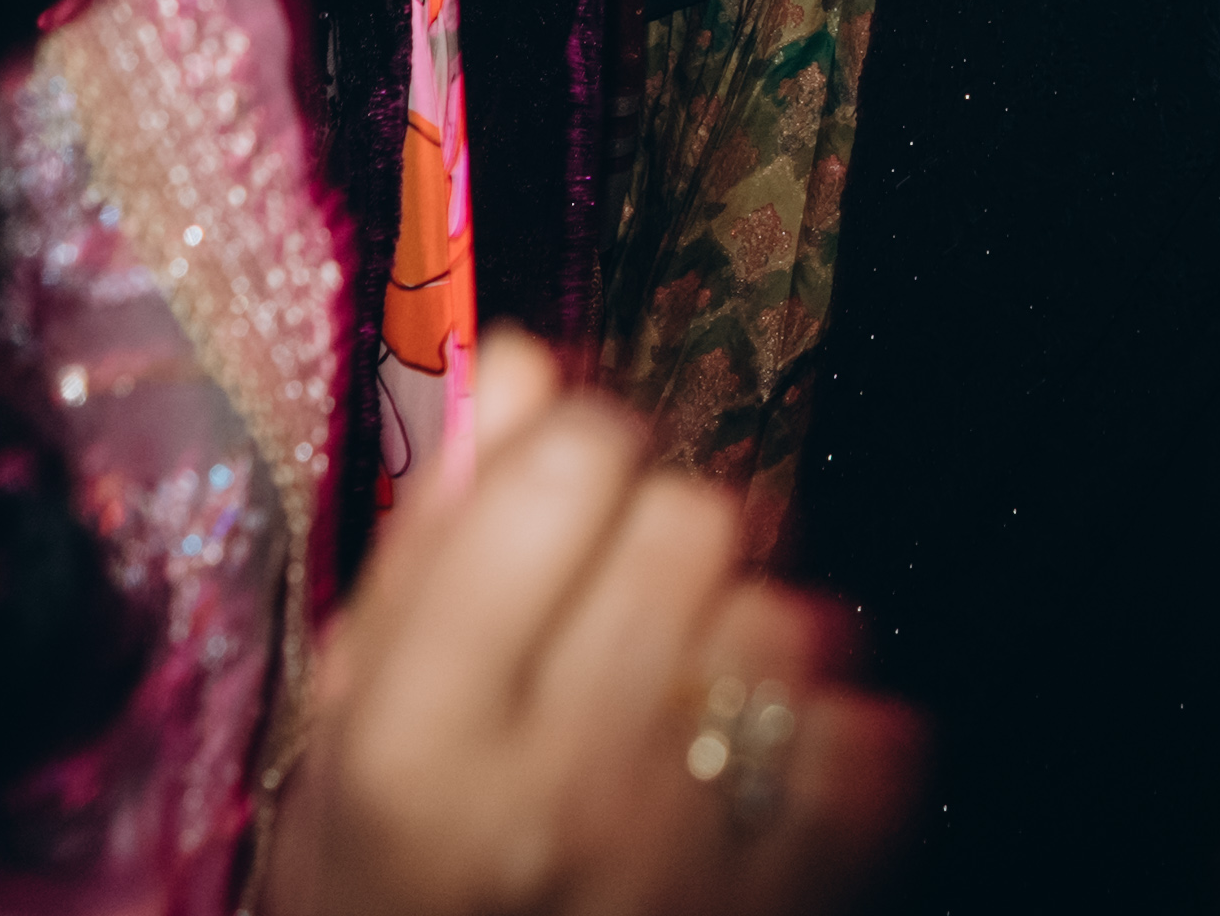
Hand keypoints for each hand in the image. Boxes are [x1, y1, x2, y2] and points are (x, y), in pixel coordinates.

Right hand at [259, 335, 909, 915]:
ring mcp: (687, 850)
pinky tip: (751, 767)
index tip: (556, 490)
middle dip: (655, 537)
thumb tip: (515, 357)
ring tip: (672, 708)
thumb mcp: (348, 734)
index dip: (568, 452)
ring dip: (740, 635)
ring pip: (786, 614)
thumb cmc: (397, 888)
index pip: (558, 472)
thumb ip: (427, 544)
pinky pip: (871, 729)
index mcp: (419, 742)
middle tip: (613, 610)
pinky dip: (830, 732)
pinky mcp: (791, 893)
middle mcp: (557, 790)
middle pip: (689, 518)